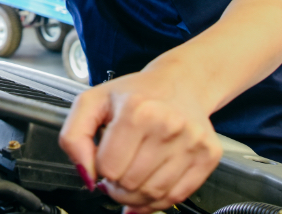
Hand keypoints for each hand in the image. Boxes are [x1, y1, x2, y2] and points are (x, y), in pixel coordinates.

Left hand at [60, 69, 223, 212]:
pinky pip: (177, 197)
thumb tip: (86, 176)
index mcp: (137, 110)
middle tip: (119, 167)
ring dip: (136, 195)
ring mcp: (191, 142)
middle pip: (130, 184)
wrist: (181, 83)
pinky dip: (158, 200)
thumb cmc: (136, 94)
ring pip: (153, 195)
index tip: (105, 157)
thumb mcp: (92, 102)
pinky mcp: (208, 155)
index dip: (100, 167)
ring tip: (133, 174)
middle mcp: (168, 125)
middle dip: (117, 183)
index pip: (107, 167)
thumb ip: (73, 137)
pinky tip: (150, 183)